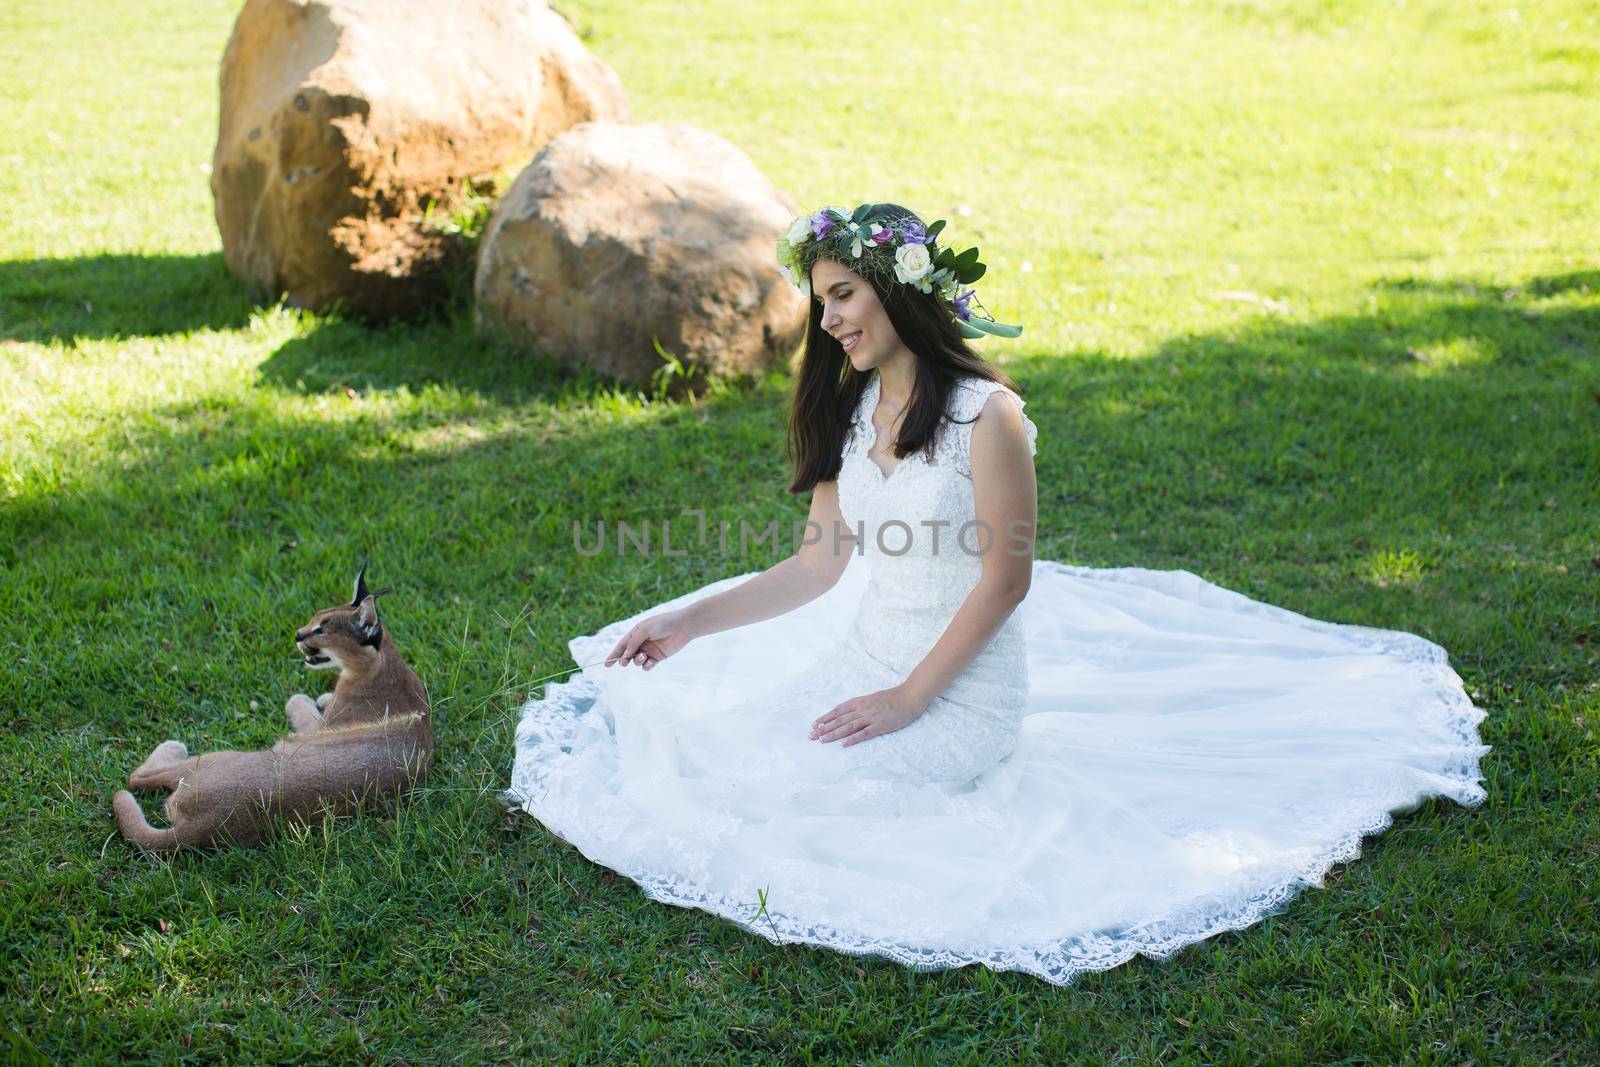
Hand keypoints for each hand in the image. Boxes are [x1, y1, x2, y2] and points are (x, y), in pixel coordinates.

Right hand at [604, 608, 696, 670]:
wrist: (683, 626)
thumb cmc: (663, 624)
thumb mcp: (645, 630)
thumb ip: (634, 642)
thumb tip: (625, 654)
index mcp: (636, 633)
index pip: (622, 645)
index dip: (614, 655)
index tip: (606, 664)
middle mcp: (641, 642)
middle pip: (628, 655)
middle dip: (624, 660)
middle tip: (624, 663)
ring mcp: (650, 650)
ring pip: (637, 661)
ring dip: (638, 661)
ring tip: (644, 656)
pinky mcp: (658, 657)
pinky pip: (648, 665)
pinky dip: (647, 666)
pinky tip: (651, 662)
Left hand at [810, 686, 926, 746]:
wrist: (910, 696)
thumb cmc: (892, 697)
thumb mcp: (872, 698)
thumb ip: (859, 704)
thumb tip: (846, 711)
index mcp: (860, 701)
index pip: (838, 710)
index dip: (825, 717)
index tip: (814, 724)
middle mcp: (863, 709)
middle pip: (840, 719)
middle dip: (824, 727)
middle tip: (812, 735)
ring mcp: (871, 717)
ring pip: (848, 726)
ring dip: (834, 733)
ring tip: (822, 740)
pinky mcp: (881, 726)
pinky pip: (864, 734)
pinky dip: (853, 739)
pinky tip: (844, 744)